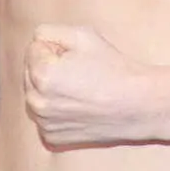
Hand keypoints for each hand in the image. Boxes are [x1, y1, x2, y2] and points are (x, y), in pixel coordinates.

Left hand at [24, 24, 161, 146]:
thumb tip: (35, 43)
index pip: (34, 48)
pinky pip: (44, 115)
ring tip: (79, 89)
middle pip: (31, 71)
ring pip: (36, 93)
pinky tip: (77, 106)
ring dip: (49, 88)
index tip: (77, 58)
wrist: (138, 105)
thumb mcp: (82, 35)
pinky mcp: (53, 138)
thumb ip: (48, 31)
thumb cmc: (113, 68)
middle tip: (80, 72)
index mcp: (41, 75)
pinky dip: (55, 109)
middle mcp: (37, 102)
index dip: (56, 48)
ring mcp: (44, 123)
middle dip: (49, 67)